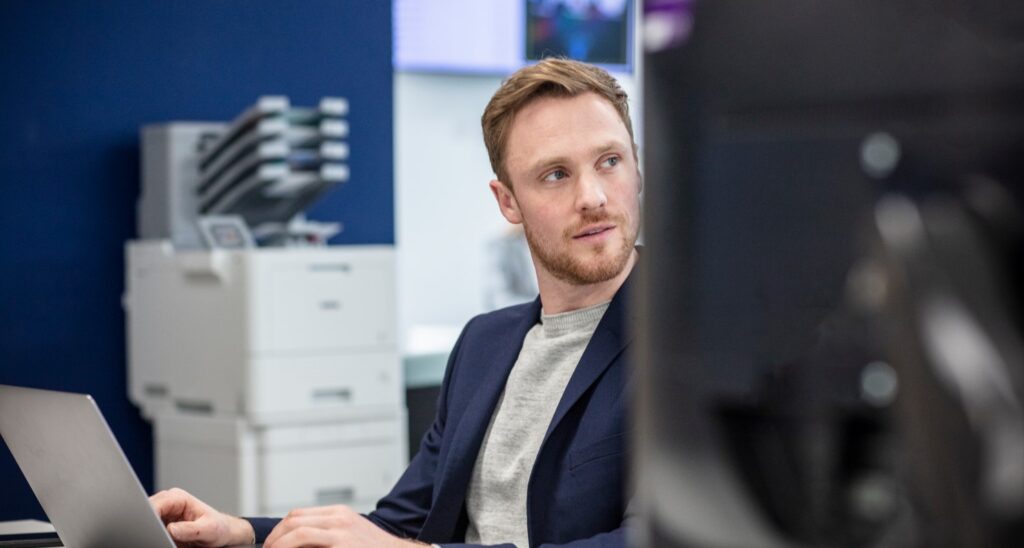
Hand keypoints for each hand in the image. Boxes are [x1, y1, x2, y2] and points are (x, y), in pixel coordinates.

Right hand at [149, 487, 254, 546]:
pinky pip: (150, 529)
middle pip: (146, 511)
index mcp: (178, 497)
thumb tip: (171, 529)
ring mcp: (163, 514)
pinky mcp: (161, 524)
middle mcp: (168, 503)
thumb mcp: (209, 529)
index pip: (155, 504)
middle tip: (155, 536)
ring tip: (160, 537)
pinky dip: (152, 534)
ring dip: (149, 530)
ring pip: (145, 521)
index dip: (149, 516)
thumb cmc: (218, 528)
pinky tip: (160, 539)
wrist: (221, 533)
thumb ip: (190, 529)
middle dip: (148, 524)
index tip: (150, 528)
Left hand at [264, 505, 421, 547]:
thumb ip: (329, 533)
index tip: (272, 543)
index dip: (280, 529)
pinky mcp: (342, 546)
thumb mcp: (351, 534)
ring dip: (279, 545)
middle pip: (294, 520)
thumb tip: (301, 542)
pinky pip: (307, 543)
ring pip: (298, 531)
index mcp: (340, 513)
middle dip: (275, 537)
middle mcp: (339, 519)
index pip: (299, 514)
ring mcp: (341, 532)